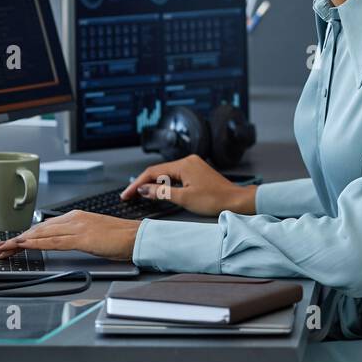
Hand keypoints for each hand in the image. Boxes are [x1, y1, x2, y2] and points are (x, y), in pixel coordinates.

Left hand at [0, 211, 139, 261]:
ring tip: (4, 249)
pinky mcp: (82, 237)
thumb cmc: (119, 238)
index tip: (11, 243)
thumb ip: (76, 236)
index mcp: (76, 217)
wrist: (137, 237)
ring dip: (19, 242)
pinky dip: (35, 243)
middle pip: (38, 230)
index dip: (25, 235)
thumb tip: (61, 243)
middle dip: (16, 239)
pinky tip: (24, 246)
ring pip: (41, 234)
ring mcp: (77, 227)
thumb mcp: (92, 235)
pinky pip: (53, 241)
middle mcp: (74, 218)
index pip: (44, 227)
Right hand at [119, 154, 251, 216]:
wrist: (235, 200)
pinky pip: (175, 176)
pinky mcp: (196, 172)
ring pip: (166, 173)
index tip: (126, 194)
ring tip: (139, 195)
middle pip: (158, 171)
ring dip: (153, 184)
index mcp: (184, 164)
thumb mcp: (184, 198)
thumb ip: (161, 192)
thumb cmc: (214, 199)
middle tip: (129, 196)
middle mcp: (188, 161)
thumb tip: (143, 189)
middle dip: (143, 183)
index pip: (153, 172)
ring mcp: (193, 165)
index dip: (137, 184)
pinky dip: (165, 184)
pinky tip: (158, 191)